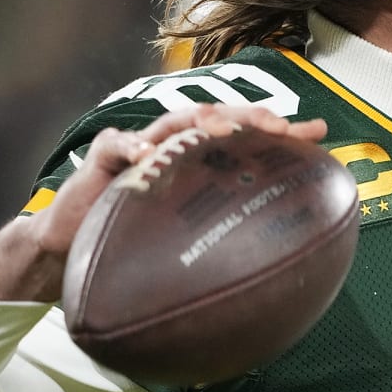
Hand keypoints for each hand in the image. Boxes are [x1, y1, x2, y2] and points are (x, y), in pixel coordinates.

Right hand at [0, 104, 327, 302]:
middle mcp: (175, 148)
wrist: (72, 249)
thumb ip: (226, 242)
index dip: (282, 132)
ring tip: (224, 128)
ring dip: (200, 121)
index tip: (319, 134)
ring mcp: (140, 149)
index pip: (248, 137)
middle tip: (279, 127)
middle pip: (217, 119)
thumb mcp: (188, 241)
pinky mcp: (103, 160)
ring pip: (173, 121)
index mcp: (200, 161)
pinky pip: (116, 145)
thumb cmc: (136, 241)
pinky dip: (132, 146)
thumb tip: (287, 275)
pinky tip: (147, 154)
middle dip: (249, 116)